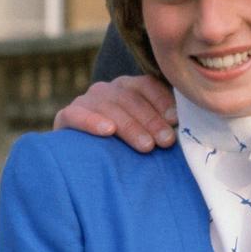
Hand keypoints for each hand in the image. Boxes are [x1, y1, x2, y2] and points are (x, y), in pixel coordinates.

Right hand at [53, 74, 177, 150]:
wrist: (85, 166)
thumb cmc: (126, 150)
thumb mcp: (146, 135)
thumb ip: (163, 127)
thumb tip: (184, 129)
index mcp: (129, 88)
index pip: (147, 85)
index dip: (162, 101)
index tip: (176, 120)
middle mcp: (107, 90)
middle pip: (130, 98)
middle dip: (151, 120)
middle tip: (166, 141)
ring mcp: (86, 101)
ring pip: (108, 106)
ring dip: (129, 125)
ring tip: (146, 145)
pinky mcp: (66, 116)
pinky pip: (76, 115)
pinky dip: (91, 121)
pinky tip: (107, 131)